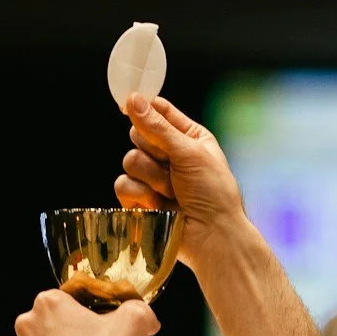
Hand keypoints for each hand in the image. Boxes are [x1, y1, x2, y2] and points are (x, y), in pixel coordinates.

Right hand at [115, 94, 246, 270]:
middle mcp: (170, 155)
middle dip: (153, 151)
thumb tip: (133, 99)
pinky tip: (158, 205)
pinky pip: (123, 185)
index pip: (158, 112)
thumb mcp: (190, 152)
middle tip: (173, 166)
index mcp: (188, 137)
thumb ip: (157, 127)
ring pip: (129, 160)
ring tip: (172, 192)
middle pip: (137, 135)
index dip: (145, 109)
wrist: (212, 237)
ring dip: (151, 177)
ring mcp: (153, 178)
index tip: (132, 104)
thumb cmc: (213, 193)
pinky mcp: (140, 200)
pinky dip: (140, 195)